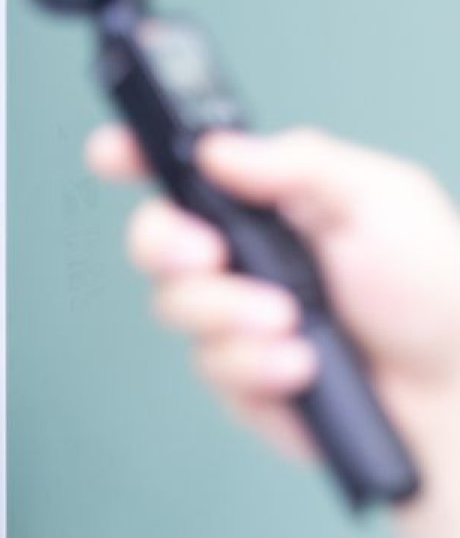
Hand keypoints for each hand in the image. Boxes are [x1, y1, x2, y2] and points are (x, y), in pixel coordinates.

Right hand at [87, 123, 459, 462]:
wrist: (452, 387)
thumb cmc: (437, 291)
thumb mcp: (383, 199)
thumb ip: (301, 164)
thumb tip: (221, 149)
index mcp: (273, 200)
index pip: (186, 167)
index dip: (136, 153)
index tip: (111, 151)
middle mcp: (244, 256)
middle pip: (154, 237)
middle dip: (166, 244)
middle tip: (207, 254)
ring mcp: (234, 316)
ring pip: (175, 306)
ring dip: (232, 314)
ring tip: (292, 321)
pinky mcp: (236, 374)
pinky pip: (211, 365)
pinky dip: (258, 364)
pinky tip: (301, 364)